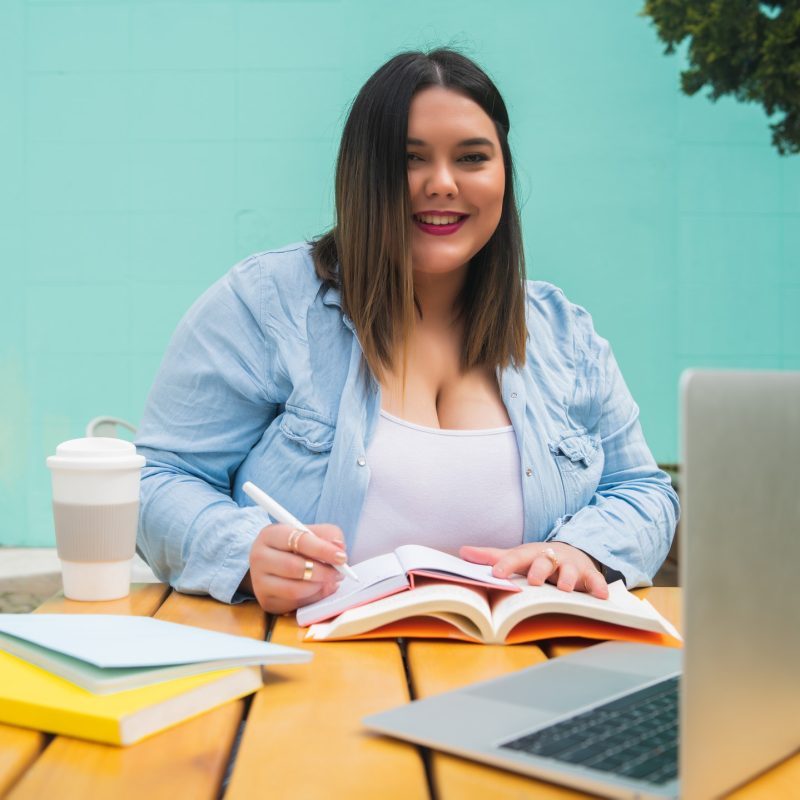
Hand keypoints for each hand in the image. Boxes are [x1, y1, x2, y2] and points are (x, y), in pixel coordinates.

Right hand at [245, 523, 348, 613]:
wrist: (275, 563)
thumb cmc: (297, 546)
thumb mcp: (312, 532)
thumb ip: (329, 535)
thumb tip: (339, 547)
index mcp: (270, 534)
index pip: (298, 540)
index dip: (323, 549)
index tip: (342, 557)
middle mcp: (259, 557)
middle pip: (293, 567)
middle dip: (323, 571)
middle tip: (339, 572)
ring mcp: (259, 581)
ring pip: (294, 589)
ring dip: (319, 587)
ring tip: (331, 580)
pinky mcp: (266, 601)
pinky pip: (295, 604)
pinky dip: (313, 598)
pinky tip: (320, 588)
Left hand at [459, 542, 608, 599]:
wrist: (570, 553)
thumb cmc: (537, 559)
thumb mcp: (516, 556)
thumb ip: (491, 557)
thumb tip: (462, 552)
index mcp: (530, 553)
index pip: (515, 557)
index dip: (505, 565)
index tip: (495, 574)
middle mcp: (550, 556)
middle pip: (543, 560)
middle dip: (538, 569)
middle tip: (533, 580)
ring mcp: (570, 565)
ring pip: (568, 569)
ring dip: (566, 578)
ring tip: (563, 588)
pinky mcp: (588, 574)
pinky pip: (595, 580)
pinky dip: (598, 586)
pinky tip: (601, 595)